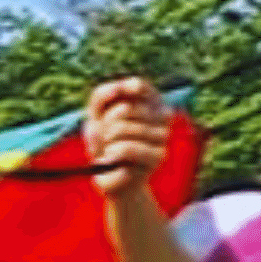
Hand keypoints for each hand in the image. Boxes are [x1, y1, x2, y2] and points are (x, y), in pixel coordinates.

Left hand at [77, 77, 179, 205]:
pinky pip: (125, 148)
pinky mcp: (159, 156)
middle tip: (107, 137)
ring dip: (106, 141)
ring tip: (111, 149)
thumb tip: (116, 88)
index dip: (115, 95)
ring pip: (122, 128)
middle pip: (124, 109)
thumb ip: (102, 95)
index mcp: (151, 101)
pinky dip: (111, 153)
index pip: (137, 85)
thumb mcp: (96, 116)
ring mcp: (164, 135)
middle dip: (105, 125)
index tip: (104, 110)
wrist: (111, 176)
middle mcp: (163, 115)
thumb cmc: (104, 142)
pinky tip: (112, 158)